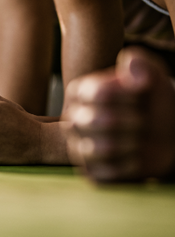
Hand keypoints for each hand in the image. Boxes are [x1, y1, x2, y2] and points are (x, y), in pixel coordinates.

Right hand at [63, 47, 174, 181]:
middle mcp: (72, 119)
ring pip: (96, 149)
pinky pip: (103, 173)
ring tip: (138, 140)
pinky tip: (135, 158)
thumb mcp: (151, 74)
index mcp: (79, 91)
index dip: (126, 95)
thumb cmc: (152, 101)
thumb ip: (140, 63)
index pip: (96, 92)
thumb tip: (133, 74)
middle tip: (142, 120)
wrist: (164, 133)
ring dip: (129, 144)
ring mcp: (78, 146)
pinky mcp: (89, 171)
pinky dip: (127, 167)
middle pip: (93, 121)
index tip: (141, 95)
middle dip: (130, 122)